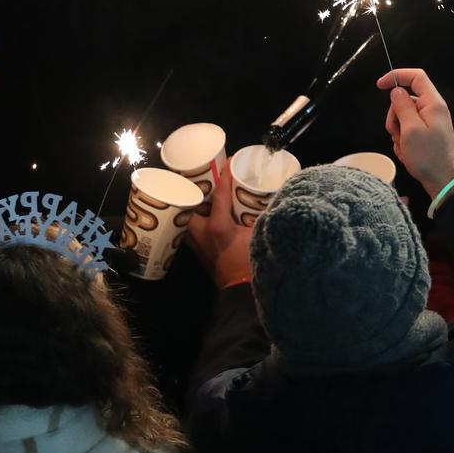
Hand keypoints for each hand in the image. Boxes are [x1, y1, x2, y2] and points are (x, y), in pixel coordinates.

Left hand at [188, 162, 253, 287]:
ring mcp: (194, 240)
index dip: (224, 174)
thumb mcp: (258, 236)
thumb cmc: (251, 264)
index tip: (227, 160)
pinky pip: (190, 225)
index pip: (219, 193)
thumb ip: (259, 215)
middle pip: (192, 200)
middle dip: (198, 186)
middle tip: (208, 174)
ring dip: (195, 201)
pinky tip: (203, 210)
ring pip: (188, 213)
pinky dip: (195, 215)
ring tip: (205, 190)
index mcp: (217, 226)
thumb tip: (265, 198)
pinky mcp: (194, 247)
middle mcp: (200, 231)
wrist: (240, 291)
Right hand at [377, 68, 453, 199]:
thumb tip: (396, 91)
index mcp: (432, 103)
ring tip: (404, 146)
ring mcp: (429, 123)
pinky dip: (403, 140)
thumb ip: (402, 106)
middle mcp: (432, 110)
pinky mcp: (426, 134)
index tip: (379, 85)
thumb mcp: (411, 129)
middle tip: (397, 133)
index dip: (396, 75)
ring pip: (403, 116)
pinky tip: (408, 152)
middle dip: (394, 115)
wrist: (443, 182)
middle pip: (405, 99)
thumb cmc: (428, 156)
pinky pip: (407, 130)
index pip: (416, 76)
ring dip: (398, 131)